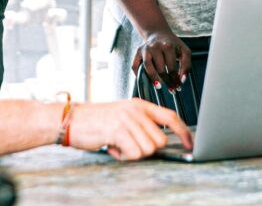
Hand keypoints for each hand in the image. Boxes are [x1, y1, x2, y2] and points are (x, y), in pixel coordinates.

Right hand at [69, 99, 191, 159]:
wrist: (71, 119)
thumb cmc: (96, 120)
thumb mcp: (123, 115)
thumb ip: (141, 124)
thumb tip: (159, 143)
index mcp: (140, 105)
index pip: (170, 116)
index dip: (183, 132)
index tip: (189, 143)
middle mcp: (136, 110)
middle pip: (160, 140)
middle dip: (147, 149)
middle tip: (130, 145)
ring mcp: (127, 119)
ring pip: (148, 149)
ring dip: (133, 153)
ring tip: (119, 145)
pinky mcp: (117, 130)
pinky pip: (134, 153)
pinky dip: (123, 156)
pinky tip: (112, 147)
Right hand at [132, 31, 190, 90]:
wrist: (158, 33)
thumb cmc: (173, 45)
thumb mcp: (184, 51)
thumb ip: (187, 64)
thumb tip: (182, 80)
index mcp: (167, 46)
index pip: (172, 67)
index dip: (175, 78)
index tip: (178, 86)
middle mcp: (155, 46)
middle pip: (160, 68)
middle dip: (167, 81)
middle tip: (171, 89)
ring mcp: (145, 49)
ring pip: (147, 67)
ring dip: (154, 79)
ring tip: (159, 86)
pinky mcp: (138, 52)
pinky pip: (135, 65)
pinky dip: (137, 74)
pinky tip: (145, 80)